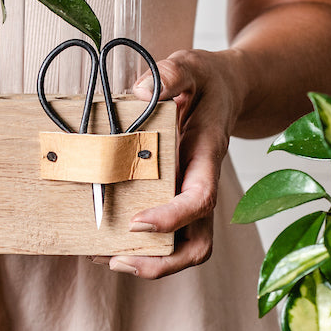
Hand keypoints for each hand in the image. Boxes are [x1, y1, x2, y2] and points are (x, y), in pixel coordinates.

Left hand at [92, 47, 247, 279]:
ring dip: (147, 263)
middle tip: (119, 260)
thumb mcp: (192, 67)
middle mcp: (201, 186)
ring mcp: (189, 198)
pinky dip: (138, 248)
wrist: (227, 91)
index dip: (171, 218)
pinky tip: (104, 243)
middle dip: (162, 263)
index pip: (199, 200)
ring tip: (103, 257)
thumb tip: (141, 90)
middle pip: (198, 245)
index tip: (137, 222)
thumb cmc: (207, 83)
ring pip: (181, 249)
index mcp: (207, 158)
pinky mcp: (175, 201)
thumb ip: (172, 74)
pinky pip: (164, 237)